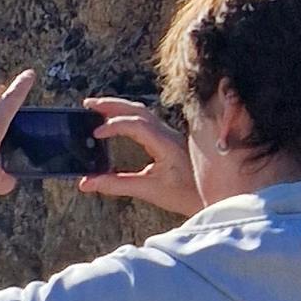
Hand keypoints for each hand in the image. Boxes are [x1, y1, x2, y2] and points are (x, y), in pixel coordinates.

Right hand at [77, 96, 202, 219]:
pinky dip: (128, 115)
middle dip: (112, 104)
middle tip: (88, 104)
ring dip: (119, 107)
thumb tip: (86, 183)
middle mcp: (168, 134)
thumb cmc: (185, 195)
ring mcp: (169, 134)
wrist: (214, 196)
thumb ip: (116, 185)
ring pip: (142, 112)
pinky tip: (116, 120)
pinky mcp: (168, 139)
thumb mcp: (148, 191)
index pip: (136, 125)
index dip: (114, 126)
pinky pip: (146, 120)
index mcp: (165, 144)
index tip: (95, 134)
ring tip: (97, 108)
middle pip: (138, 109)